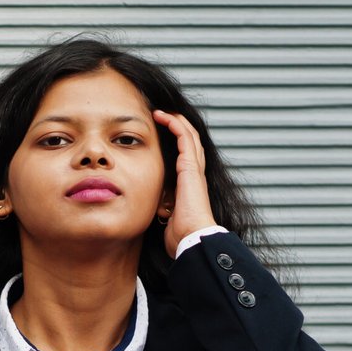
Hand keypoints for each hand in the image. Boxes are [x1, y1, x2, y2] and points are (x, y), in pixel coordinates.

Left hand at [152, 108, 219, 258]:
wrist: (192, 238)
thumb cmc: (180, 235)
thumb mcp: (167, 218)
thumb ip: (163, 209)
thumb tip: (156, 211)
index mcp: (190, 185)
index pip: (186, 157)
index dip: (176, 143)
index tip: (160, 136)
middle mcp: (195, 174)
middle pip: (190, 142)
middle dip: (177, 127)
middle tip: (162, 117)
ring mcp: (195, 169)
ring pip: (189, 135)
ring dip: (176, 120)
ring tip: (161, 112)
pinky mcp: (191, 166)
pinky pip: (185, 137)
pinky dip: (175, 124)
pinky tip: (164, 116)